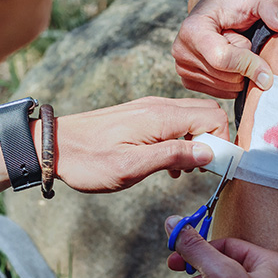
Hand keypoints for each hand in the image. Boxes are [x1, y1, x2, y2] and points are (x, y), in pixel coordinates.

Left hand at [52, 97, 228, 192]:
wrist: (54, 146)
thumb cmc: (89, 160)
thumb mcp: (131, 166)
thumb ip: (173, 156)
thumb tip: (209, 153)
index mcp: (160, 117)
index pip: (213, 116)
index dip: (222, 142)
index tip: (215, 168)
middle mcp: (158, 106)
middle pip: (206, 113)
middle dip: (213, 140)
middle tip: (201, 170)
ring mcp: (149, 109)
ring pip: (191, 118)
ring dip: (197, 143)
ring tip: (183, 171)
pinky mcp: (141, 116)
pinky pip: (174, 122)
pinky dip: (181, 141)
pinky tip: (168, 165)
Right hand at [172, 0, 277, 98]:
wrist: (213, 8)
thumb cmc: (234, 3)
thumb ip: (272, 5)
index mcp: (192, 30)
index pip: (223, 59)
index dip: (250, 65)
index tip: (269, 71)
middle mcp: (181, 52)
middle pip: (227, 77)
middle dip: (246, 65)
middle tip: (242, 42)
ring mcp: (182, 69)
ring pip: (227, 88)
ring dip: (241, 73)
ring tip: (234, 50)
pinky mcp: (188, 81)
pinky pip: (222, 93)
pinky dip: (233, 82)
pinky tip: (230, 63)